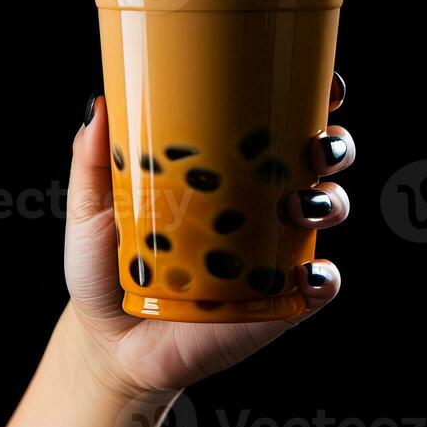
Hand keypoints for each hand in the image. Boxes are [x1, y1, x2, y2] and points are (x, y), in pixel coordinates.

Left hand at [62, 76, 356, 398]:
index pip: (282, 121)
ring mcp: (278, 249)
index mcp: (231, 167)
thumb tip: (100, 104)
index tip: (322, 83)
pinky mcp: (282, 300)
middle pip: (323, 157)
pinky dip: (325, 278)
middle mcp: (264, 201)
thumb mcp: (93, 208)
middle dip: (334, 143)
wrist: (110, 343)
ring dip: (330, 200)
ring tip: (298, 207)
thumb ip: (95, 160)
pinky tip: (306, 273)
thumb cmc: (108, 266)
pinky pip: (323, 285)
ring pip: (331, 209)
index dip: (314, 96)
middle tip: (315, 145)